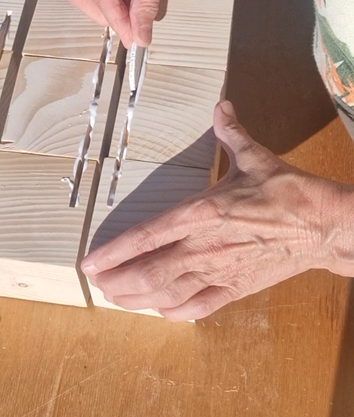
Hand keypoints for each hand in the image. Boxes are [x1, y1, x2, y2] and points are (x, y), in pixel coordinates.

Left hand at [82, 101, 353, 319]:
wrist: (326, 227)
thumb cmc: (289, 191)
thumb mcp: (256, 157)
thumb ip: (231, 133)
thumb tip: (221, 106)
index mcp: (203, 213)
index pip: (148, 235)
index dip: (115, 251)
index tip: (90, 262)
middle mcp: (205, 246)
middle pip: (150, 273)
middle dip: (118, 281)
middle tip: (97, 284)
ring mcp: (220, 272)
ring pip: (169, 294)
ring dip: (138, 299)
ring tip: (116, 298)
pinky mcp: (237, 289)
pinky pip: (200, 306)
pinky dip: (175, 311)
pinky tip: (161, 310)